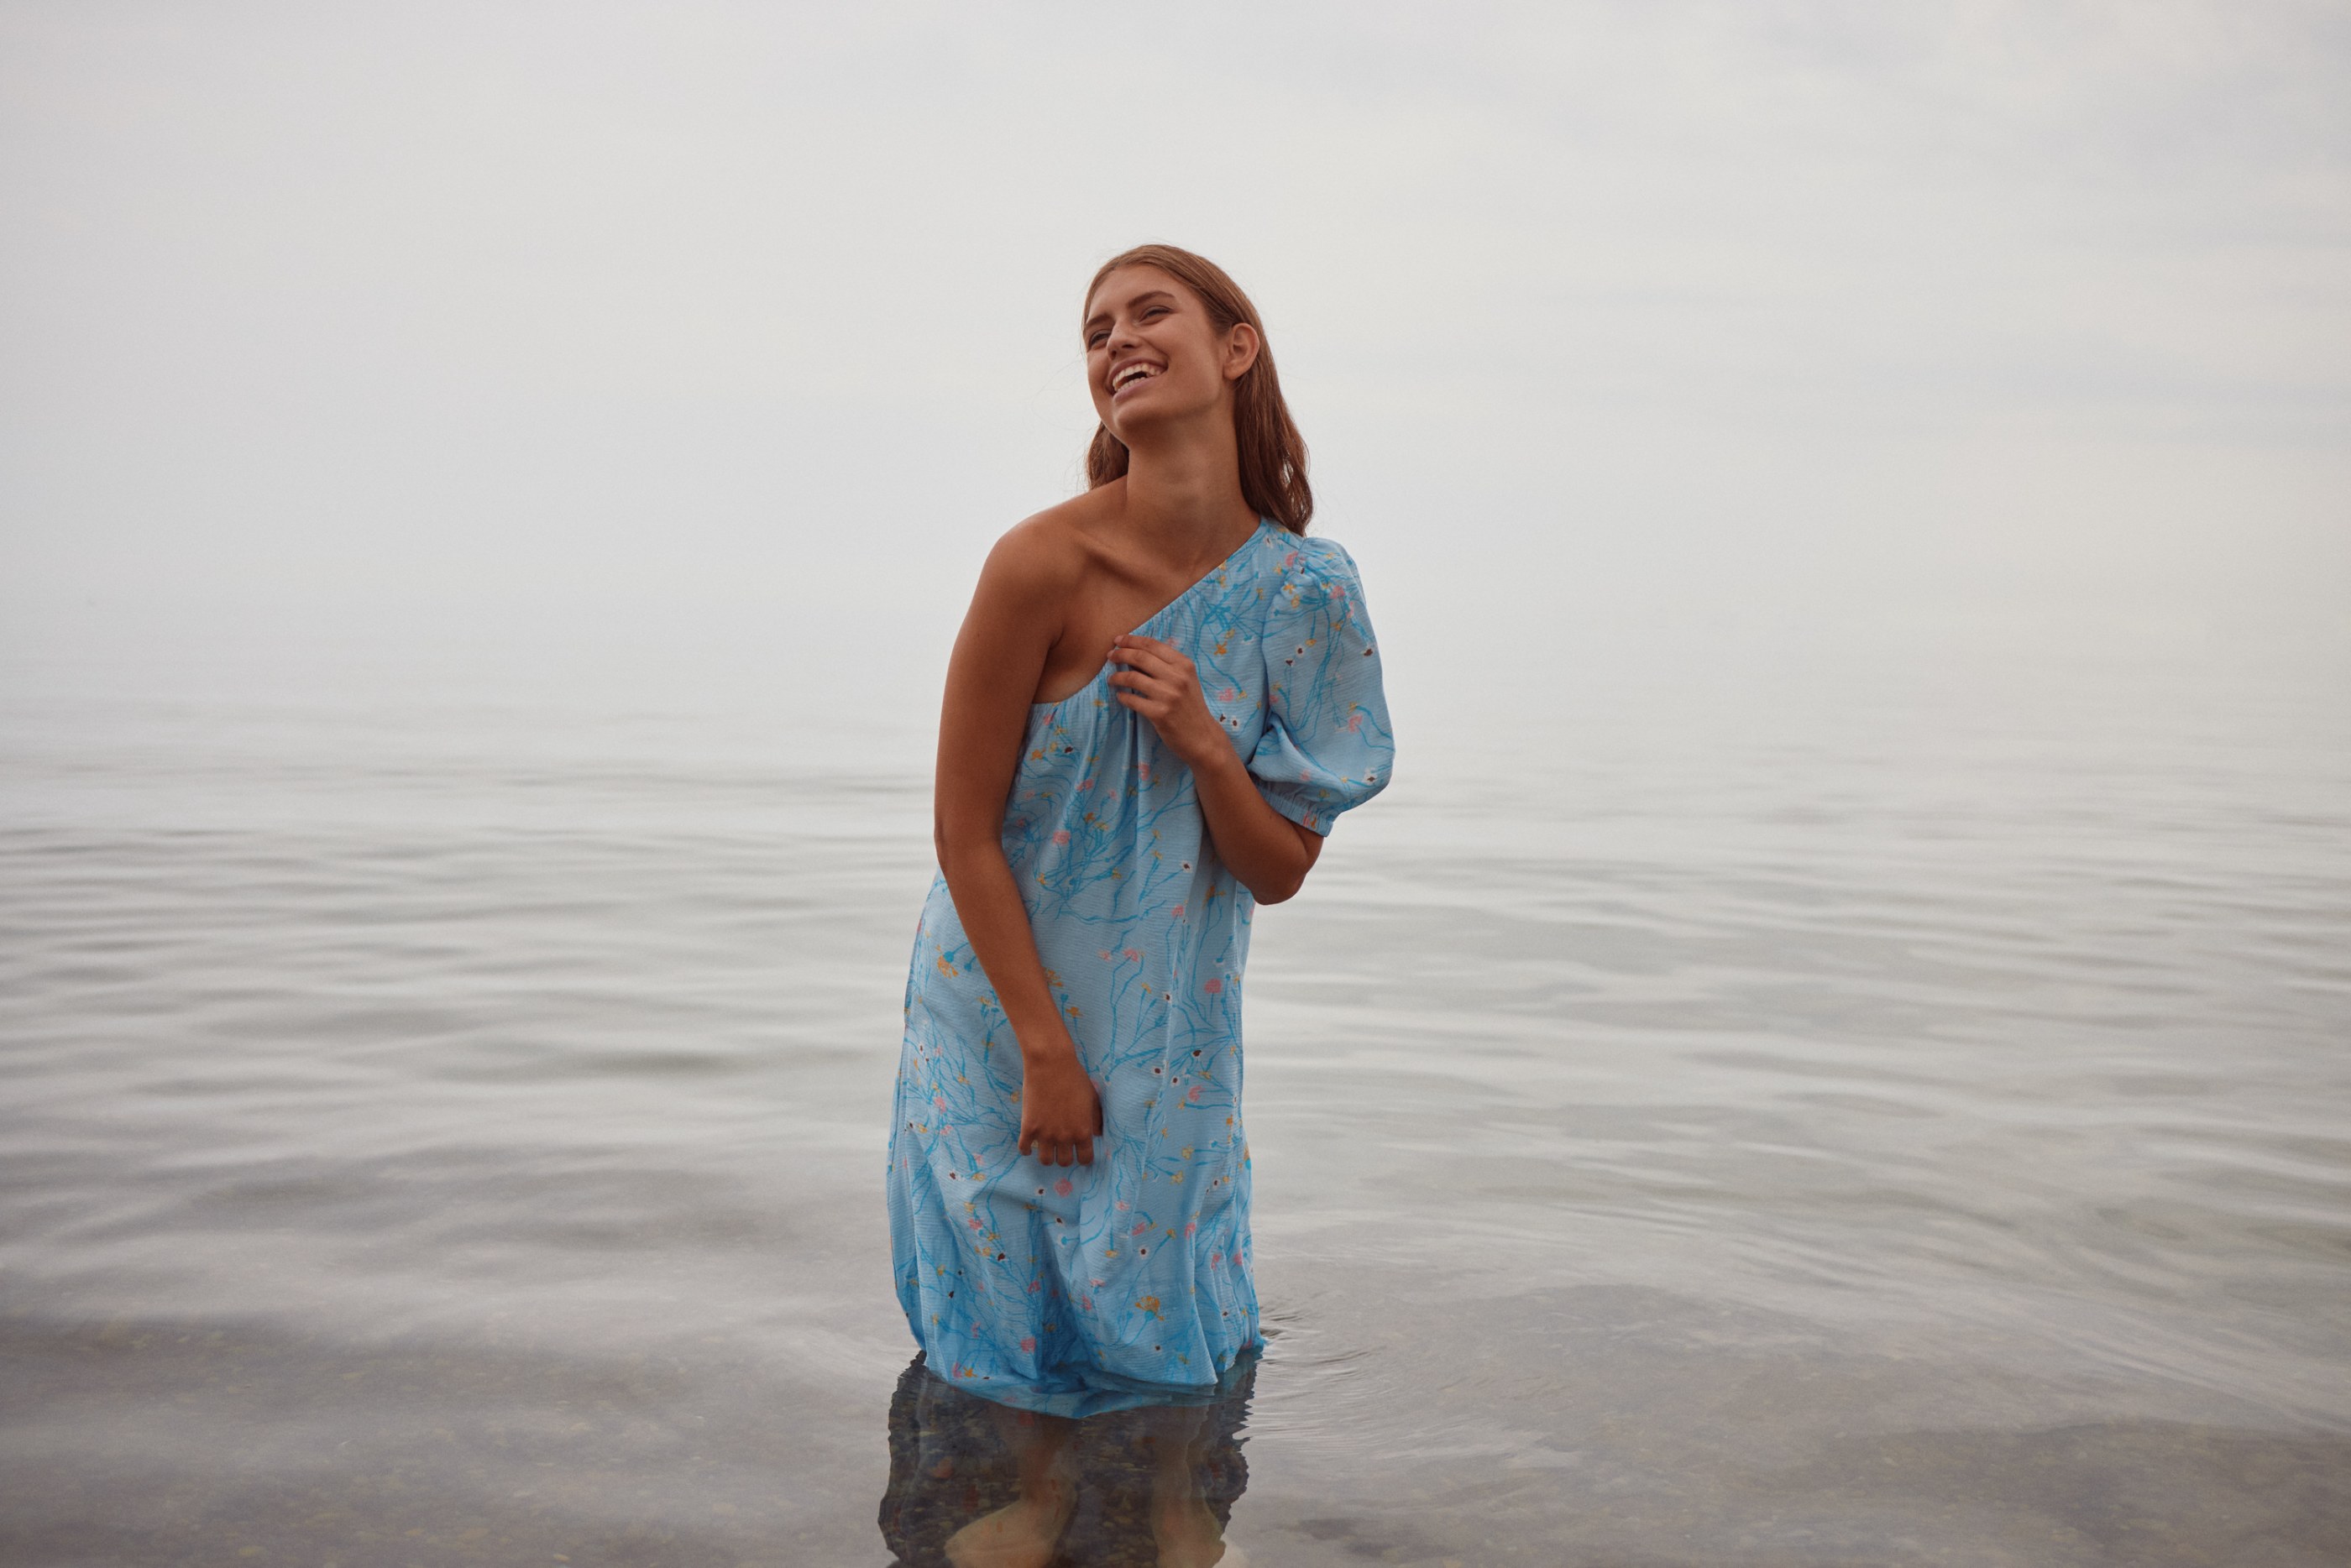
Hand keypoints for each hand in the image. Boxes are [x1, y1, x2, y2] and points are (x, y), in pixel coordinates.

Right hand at [1018, 1046, 1103, 1166]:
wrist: (1051, 1063)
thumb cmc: (1075, 1078)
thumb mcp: (1092, 1098)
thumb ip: (1096, 1119)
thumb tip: (1098, 1134)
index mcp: (1083, 1131)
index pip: (1085, 1159)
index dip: (1084, 1157)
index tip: (1080, 1151)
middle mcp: (1065, 1137)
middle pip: (1064, 1162)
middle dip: (1065, 1156)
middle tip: (1063, 1147)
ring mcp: (1045, 1134)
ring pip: (1045, 1161)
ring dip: (1048, 1156)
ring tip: (1048, 1146)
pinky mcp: (1028, 1127)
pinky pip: (1024, 1149)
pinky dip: (1027, 1149)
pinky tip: (1030, 1143)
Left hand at [1107, 635, 1224, 767]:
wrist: (1202, 737)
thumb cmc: (1191, 706)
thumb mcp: (1186, 679)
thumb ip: (1167, 664)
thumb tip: (1136, 652)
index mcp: (1184, 664)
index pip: (1152, 645)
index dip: (1131, 640)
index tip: (1117, 640)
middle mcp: (1177, 677)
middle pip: (1140, 657)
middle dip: (1120, 654)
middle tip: (1109, 656)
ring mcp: (1168, 696)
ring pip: (1133, 677)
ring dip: (1117, 677)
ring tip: (1111, 679)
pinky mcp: (1159, 714)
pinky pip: (1132, 700)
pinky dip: (1122, 696)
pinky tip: (1120, 696)